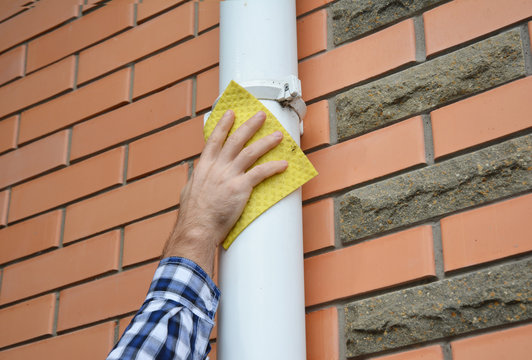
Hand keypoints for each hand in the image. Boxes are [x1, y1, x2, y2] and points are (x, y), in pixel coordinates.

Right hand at [162, 110, 287, 275]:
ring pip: (251, 152)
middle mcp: (217, 167)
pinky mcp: (240, 188)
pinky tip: (283, 164)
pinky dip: (273, 167)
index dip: (224, 125)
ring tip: (277, 135)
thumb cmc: (193, 215)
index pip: (215, 139)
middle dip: (250, 125)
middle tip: (261, 116)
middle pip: (236, 140)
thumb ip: (197, 179)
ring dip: (266, 142)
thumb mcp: (190, 190)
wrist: (197, 228)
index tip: (231, 113)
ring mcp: (229, 175)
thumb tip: (197, 173)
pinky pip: (260, 173)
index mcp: (204, 166)